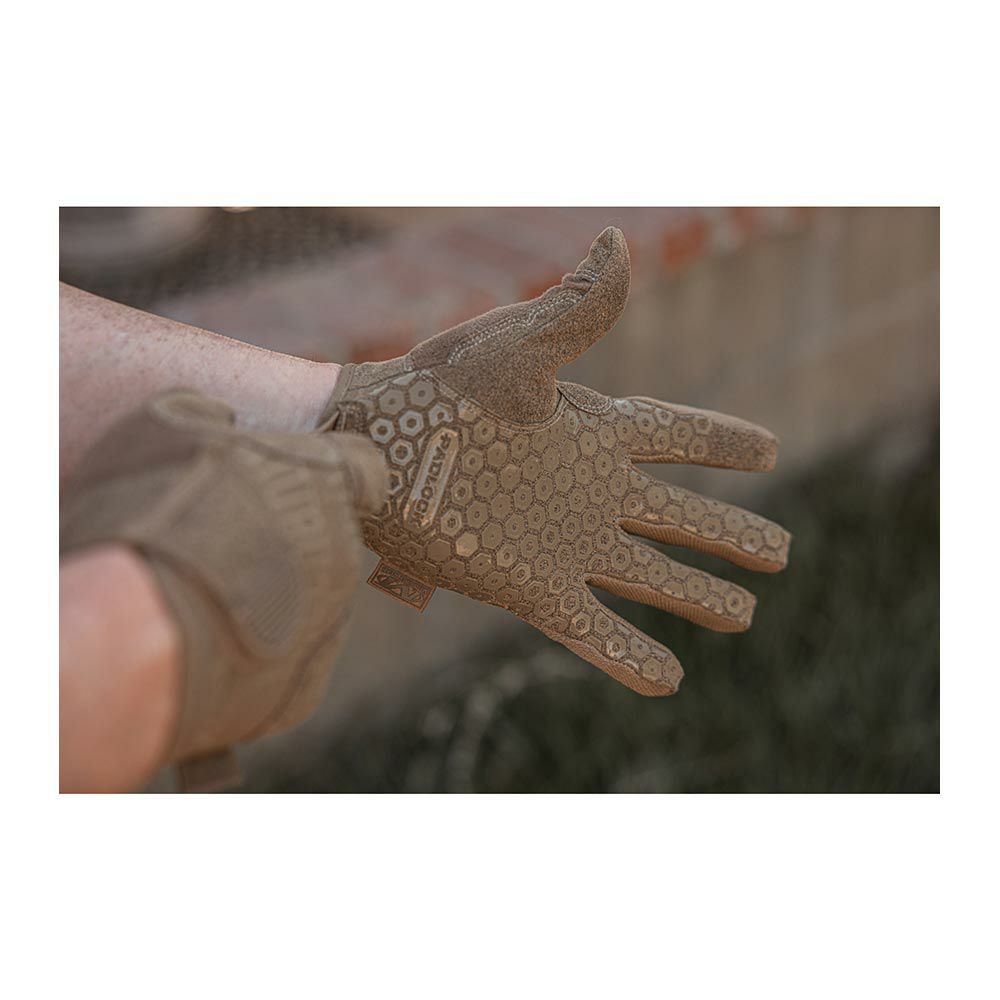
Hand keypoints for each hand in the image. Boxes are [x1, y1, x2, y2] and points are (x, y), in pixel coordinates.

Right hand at [61, 390, 387, 773]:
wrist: (143, 638)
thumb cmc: (150, 520)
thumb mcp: (163, 430)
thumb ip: (208, 419)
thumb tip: (218, 419)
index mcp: (322, 481)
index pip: (364, 468)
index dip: (334, 472)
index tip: (302, 480)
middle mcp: (341, 552)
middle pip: (327, 540)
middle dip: (286, 541)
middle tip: (223, 547)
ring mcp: (329, 624)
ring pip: (308, 602)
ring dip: (270, 598)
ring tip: (202, 604)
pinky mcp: (303, 689)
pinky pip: (287, 661)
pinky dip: (256, 656)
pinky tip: (207, 652)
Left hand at [322, 228, 789, 694]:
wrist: (366, 448)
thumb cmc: (431, 388)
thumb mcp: (511, 349)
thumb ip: (574, 310)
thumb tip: (617, 241)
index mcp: (590, 430)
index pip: (675, 434)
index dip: (723, 441)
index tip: (769, 450)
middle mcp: (587, 490)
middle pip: (677, 516)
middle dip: (728, 534)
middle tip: (779, 552)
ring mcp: (562, 544)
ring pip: (648, 577)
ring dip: (695, 596)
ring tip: (742, 614)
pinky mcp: (529, 588)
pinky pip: (593, 629)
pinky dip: (629, 656)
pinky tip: (668, 680)